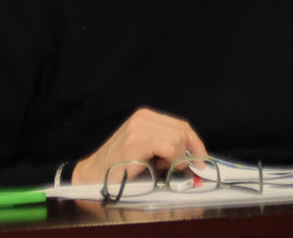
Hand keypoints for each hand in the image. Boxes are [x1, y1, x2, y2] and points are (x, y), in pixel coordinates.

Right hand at [71, 107, 207, 183]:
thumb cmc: (119, 167)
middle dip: (188, 152)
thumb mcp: (146, 150)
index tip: (201, 158)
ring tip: (161, 167)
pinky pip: (169, 148)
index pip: (181, 124)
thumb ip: (166, 145)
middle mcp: (142, 117)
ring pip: (178, 139)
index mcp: (145, 116)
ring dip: (177, 158)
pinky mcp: (135, 142)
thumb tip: (194, 156)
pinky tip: (159, 167)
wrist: (91, 176)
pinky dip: (171, 160)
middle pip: (182, 130)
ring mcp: (138, 128)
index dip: (195, 142)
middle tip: (181, 168)